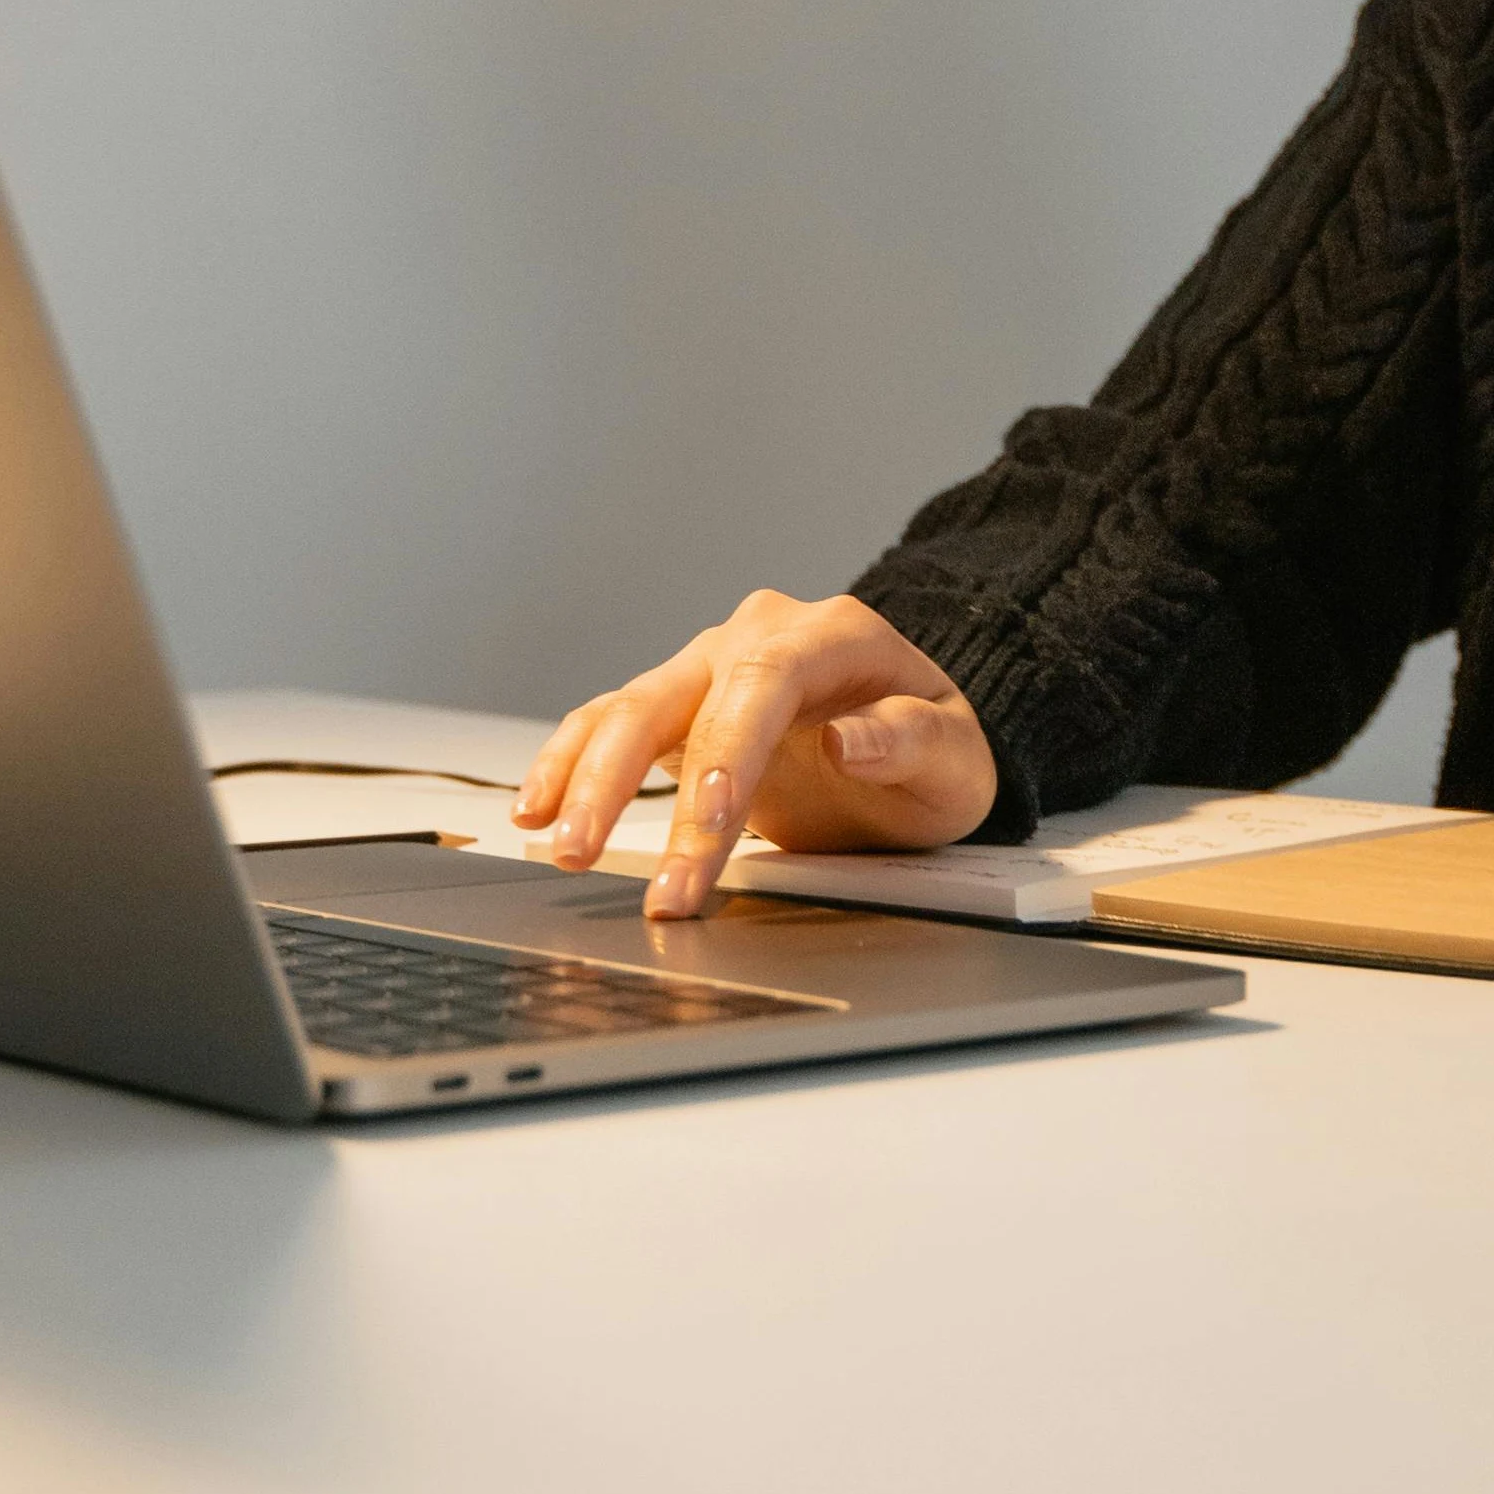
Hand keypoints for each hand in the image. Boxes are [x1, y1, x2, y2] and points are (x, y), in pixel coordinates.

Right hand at [510, 591, 997, 918]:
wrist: (920, 737)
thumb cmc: (939, 747)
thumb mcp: (956, 757)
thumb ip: (911, 743)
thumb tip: (850, 739)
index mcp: (830, 635)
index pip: (764, 685)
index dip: (726, 754)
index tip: (707, 822)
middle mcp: (757, 638)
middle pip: (673, 697)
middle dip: (627, 782)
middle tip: (596, 858)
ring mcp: (709, 667)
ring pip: (626, 710)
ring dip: (584, 780)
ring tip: (558, 845)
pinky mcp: (678, 706)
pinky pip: (607, 725)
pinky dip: (568, 764)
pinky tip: (537, 809)